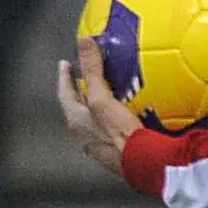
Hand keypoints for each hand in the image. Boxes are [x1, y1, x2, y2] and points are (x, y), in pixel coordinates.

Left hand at [56, 39, 140, 169]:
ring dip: (101, 104)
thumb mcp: (101, 98)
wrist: (143, 165)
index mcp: (76, 122)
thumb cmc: (117, 134)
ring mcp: (102, 145)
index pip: (64, 94)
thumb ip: (92, 70)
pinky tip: (133, 111)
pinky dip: (118, 116)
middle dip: (83, 90)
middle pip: (80, 107)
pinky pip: (115, 128)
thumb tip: (83, 41)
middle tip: (88, 75)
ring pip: (97, 118)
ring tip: (112, 89)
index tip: (65, 64)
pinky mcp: (119, 151)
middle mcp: (85, 135)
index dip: (64, 77)